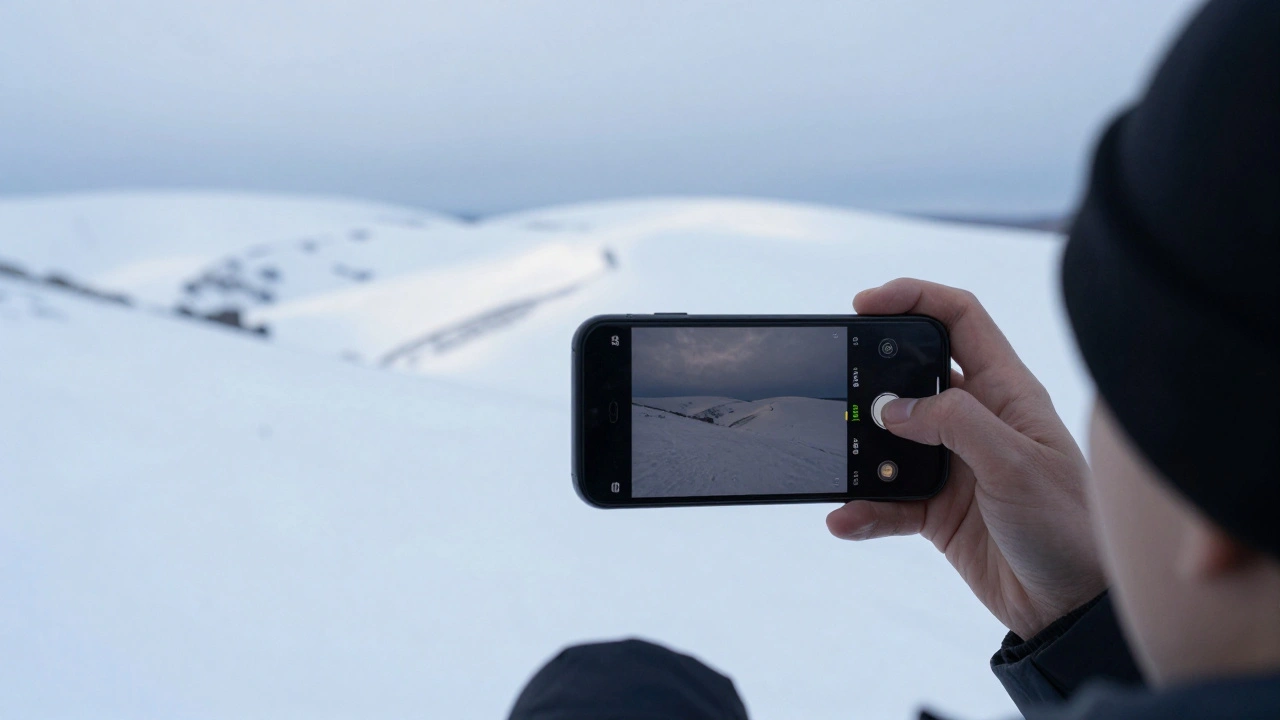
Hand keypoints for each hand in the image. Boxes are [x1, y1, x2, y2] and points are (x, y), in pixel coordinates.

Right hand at [827, 278, 1104, 638]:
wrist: (1074, 608)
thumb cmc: (1068, 526)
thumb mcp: (1016, 464)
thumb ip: (954, 423)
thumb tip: (892, 407)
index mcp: (1006, 391)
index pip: (958, 319)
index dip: (913, 298)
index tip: (864, 304)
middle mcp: (977, 420)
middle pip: (911, 375)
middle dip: (871, 378)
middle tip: (839, 388)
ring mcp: (953, 464)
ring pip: (890, 440)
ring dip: (862, 454)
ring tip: (843, 465)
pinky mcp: (937, 509)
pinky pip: (887, 500)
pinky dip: (864, 510)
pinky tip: (846, 520)